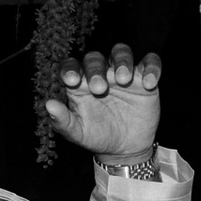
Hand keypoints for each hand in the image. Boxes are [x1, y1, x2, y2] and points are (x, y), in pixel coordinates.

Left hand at [45, 45, 161, 158]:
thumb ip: (62, 121)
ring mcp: (123, 74)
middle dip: (96, 69)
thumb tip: (49, 105)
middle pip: (95, 58)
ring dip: (122, 61)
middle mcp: (100, 74)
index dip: (69, 69)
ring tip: (124, 79)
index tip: (71, 81)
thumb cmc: (97, 136)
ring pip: (121, 52)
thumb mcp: (78, 133)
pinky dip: (152, 68)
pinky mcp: (144, 79)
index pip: (71, 66)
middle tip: (99, 89)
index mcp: (80, 84)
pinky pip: (150, 62)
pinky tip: (149, 84)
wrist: (125, 149)